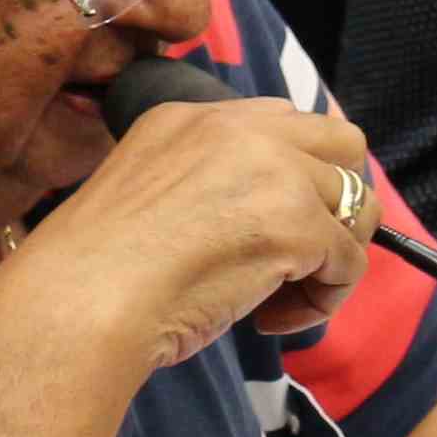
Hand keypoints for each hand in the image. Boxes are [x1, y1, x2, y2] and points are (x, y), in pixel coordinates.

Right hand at [0, 93, 376, 374]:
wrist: (79, 303)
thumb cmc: (98, 271)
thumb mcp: (150, 192)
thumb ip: (208, 182)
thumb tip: (267, 214)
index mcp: (191, 116)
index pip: (282, 122)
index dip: (296, 176)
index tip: (271, 223)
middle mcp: (239, 128)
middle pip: (343, 143)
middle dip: (340, 199)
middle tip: (306, 251)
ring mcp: (274, 171)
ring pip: (357, 207)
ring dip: (331, 259)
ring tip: (282, 298)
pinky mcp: (297, 223)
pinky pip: (349, 262)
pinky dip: (323, 300)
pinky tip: (270, 321)